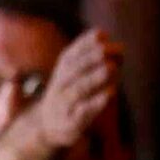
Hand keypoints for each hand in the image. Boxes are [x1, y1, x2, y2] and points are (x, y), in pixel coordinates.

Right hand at [33, 28, 121, 151]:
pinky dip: (96, 102)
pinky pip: (83, 111)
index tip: (102, 34)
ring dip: (95, 77)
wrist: (46, 125)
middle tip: (110, 50)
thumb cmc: (69, 93)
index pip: (72, 53)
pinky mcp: (71, 122)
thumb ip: (93, 58)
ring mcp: (64, 103)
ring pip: (79, 89)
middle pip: (75, 69)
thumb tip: (111, 41)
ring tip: (112, 68)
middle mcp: (61, 84)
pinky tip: (110, 94)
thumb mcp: (75, 73)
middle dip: (92, 58)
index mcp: (63, 69)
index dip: (86, 43)